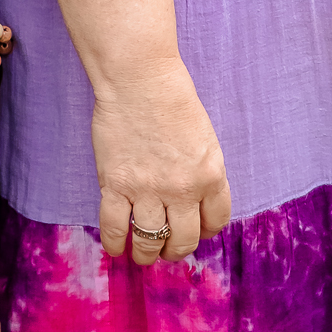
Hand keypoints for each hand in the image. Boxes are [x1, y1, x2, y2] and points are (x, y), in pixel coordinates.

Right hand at [92, 56, 231, 265]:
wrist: (138, 77)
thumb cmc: (171, 99)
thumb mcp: (204, 138)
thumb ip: (203, 172)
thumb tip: (194, 204)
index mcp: (211, 175)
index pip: (216, 222)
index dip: (205, 231)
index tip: (195, 230)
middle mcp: (184, 189)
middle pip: (184, 239)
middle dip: (176, 250)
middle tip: (167, 249)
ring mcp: (148, 189)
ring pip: (150, 241)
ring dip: (147, 253)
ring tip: (142, 254)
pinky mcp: (116, 184)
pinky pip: (115, 228)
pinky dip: (115, 244)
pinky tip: (116, 246)